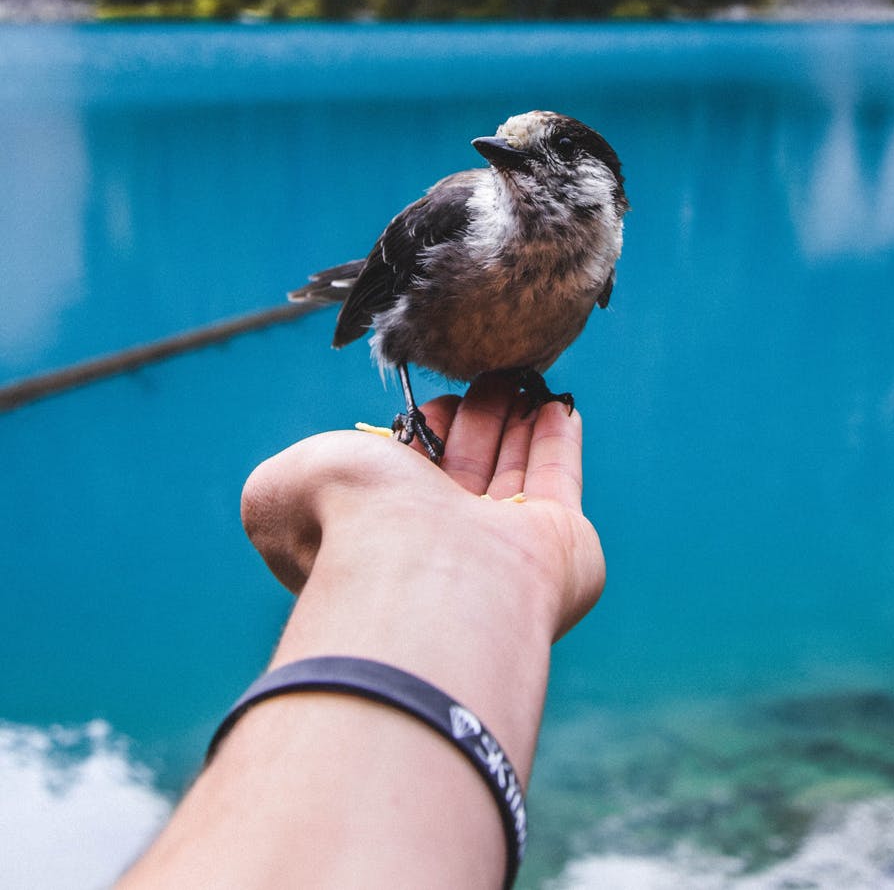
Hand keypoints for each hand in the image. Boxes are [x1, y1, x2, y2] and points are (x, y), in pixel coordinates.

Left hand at [241, 371, 605, 644]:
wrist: (421, 572)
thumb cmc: (347, 525)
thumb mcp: (278, 490)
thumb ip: (279, 483)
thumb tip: (300, 488)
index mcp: (377, 537)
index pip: (405, 476)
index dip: (421, 431)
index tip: (433, 397)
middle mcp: (440, 548)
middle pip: (464, 468)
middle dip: (477, 418)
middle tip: (489, 374)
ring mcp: (503, 550)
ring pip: (513, 471)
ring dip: (519, 422)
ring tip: (524, 378)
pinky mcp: (560, 544)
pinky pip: (560, 480)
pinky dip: (560, 441)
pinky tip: (560, 407)